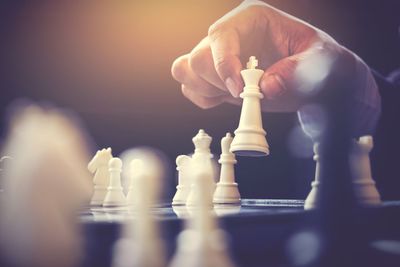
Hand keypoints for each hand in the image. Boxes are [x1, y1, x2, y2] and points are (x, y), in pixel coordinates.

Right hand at [171, 0, 379, 123]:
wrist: (319, 85)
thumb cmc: (320, 66)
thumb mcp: (320, 64)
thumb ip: (296, 72)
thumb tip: (267, 85)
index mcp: (252, 18)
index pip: (220, 35)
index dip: (224, 63)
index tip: (240, 89)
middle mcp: (231, 35)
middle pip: (198, 56)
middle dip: (217, 82)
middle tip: (245, 94)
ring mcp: (220, 56)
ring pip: (186, 69)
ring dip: (206, 89)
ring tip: (237, 95)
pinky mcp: (216, 76)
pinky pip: (191, 87)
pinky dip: (204, 98)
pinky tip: (228, 99)